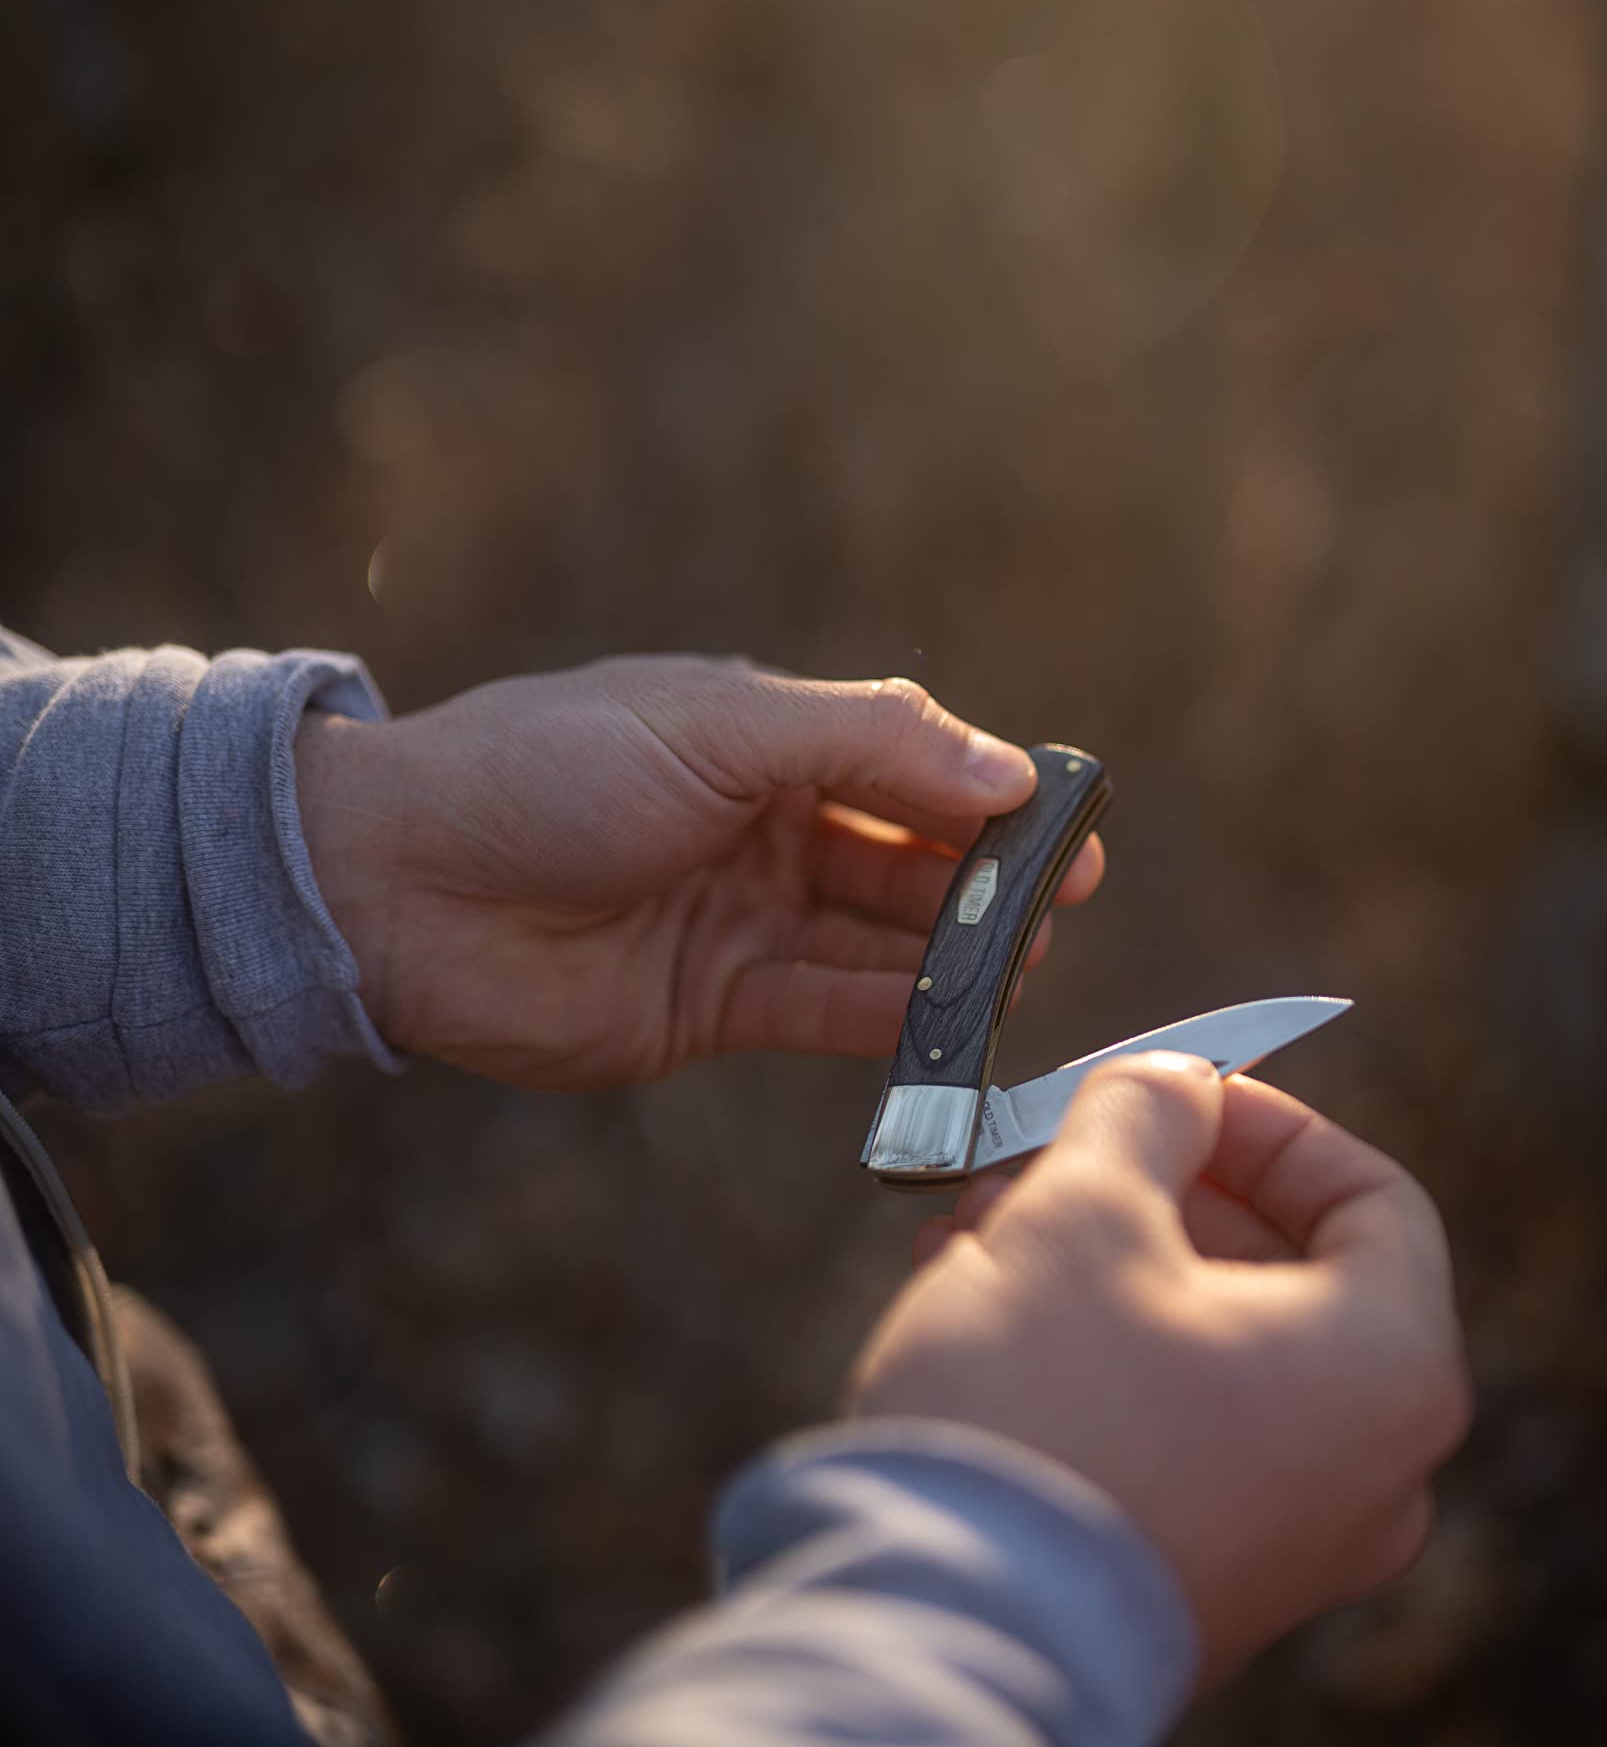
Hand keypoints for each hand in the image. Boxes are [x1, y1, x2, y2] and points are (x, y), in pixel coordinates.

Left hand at [294, 658, 1101, 1087]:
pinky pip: (827, 1012)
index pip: (907, 764)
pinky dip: (891, 1018)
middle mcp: (762, 826)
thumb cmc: (543, 769)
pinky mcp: (713, 1007)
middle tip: (1061, 905)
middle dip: (984, 881)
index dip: (990, 795)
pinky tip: (951, 1021)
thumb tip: (1008, 775)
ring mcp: (741, 919)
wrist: (399, 885)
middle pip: (906, 858)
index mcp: (759, 737)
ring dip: (950, 955)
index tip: (1068, 824)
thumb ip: (869, 746)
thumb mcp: (717, 725)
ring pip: (877, 942)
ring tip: (1022, 964)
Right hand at [849, 1053, 1467, 1682]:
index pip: (1374, 1198)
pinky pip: (1178, 1435)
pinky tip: (986, 1314)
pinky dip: (1100, 1360)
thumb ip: (1143, 1115)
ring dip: (1105, 1267)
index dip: (1268, 1124)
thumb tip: (1172, 1087)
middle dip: (1154, 1193)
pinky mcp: (1207, 1590)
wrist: (951, 1629)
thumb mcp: (1085, 1210)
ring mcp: (1296, 1547)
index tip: (1171, 1089)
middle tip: (1044, 1152)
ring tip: (979, 1229)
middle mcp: (1374, 1471)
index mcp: (1390, 1367)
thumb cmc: (1043, 1409)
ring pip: (1213, 1351)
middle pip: (1285, 1275)